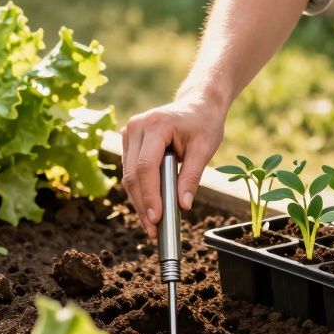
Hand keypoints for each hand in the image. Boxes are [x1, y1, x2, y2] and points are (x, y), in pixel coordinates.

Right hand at [121, 96, 226, 239]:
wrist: (198, 104)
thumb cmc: (203, 123)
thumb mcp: (204, 149)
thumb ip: (192, 177)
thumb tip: (182, 206)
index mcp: (156, 124)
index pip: (146, 166)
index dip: (150, 194)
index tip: (156, 218)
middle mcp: (136, 127)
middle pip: (133, 174)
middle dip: (143, 204)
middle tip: (154, 230)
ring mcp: (129, 133)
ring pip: (128, 176)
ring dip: (139, 201)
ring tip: (153, 225)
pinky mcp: (129, 142)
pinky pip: (131, 172)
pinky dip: (140, 192)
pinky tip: (149, 209)